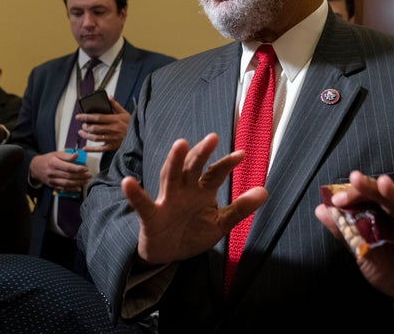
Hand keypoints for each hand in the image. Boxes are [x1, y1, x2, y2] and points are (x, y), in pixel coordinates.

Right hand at [29, 151, 91, 192]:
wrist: (35, 167)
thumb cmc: (47, 159)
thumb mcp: (56, 154)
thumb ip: (67, 155)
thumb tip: (77, 155)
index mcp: (53, 163)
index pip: (68, 167)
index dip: (78, 168)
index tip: (86, 169)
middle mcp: (52, 172)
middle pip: (69, 176)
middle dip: (80, 176)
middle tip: (89, 175)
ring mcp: (52, 180)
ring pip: (67, 183)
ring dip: (78, 183)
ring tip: (86, 181)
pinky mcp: (52, 186)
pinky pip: (63, 189)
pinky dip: (71, 189)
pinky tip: (78, 188)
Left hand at [77, 97, 129, 151]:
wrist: (139, 136)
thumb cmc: (131, 125)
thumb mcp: (125, 113)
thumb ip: (115, 105)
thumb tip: (109, 97)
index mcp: (114, 120)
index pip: (97, 117)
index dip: (86, 117)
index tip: (79, 116)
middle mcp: (112, 129)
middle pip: (94, 128)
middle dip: (85, 126)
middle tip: (82, 125)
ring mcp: (112, 138)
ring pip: (95, 138)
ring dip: (86, 136)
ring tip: (81, 133)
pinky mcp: (113, 146)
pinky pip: (100, 149)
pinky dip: (91, 149)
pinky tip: (85, 148)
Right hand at [122, 133, 267, 264]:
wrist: (168, 254)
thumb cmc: (193, 232)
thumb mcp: (220, 223)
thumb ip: (240, 208)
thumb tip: (265, 191)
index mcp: (201, 190)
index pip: (215, 173)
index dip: (227, 164)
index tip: (242, 154)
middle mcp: (184, 190)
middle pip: (192, 167)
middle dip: (201, 153)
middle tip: (212, 138)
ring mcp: (166, 200)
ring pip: (170, 177)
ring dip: (174, 161)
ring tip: (180, 144)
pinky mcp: (151, 216)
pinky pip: (143, 204)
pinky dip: (135, 194)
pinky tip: (129, 182)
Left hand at [315, 171, 393, 316]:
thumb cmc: (388, 268)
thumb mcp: (362, 251)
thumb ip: (344, 231)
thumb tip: (320, 210)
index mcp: (383, 216)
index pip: (368, 198)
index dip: (353, 195)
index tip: (335, 198)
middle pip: (385, 198)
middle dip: (370, 188)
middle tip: (354, 178)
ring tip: (383, 183)